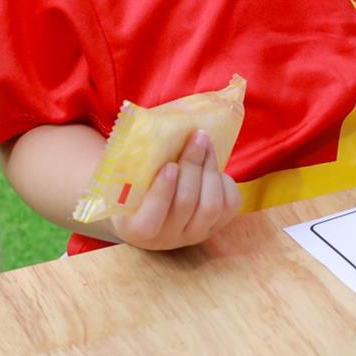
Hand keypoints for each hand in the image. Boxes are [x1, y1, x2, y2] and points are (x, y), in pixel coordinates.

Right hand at [109, 131, 242, 250]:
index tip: (170, 165)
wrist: (155, 207)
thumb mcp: (125, 179)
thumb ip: (133, 162)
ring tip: (206, 143)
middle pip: (186, 203)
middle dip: (194, 165)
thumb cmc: (136, 186)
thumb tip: (137, 118)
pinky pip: (229, 205)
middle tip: (197, 137)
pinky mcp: (216, 227)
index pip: (150, 221)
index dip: (162, 193)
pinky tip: (213, 165)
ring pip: (211, 206)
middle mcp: (167, 238)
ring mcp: (194, 234)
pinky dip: (225, 181)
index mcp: (136, 229)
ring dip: (211, 168)